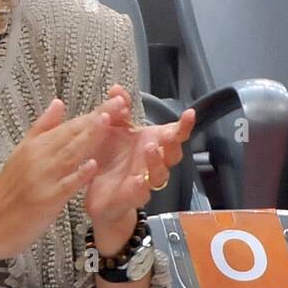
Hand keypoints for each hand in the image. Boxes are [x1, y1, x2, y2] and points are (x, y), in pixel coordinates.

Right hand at [0, 95, 127, 261]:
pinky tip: (93, 165)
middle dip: (98, 118)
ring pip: (69, 154)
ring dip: (89, 137)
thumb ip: (42, 129)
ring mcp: (42, 178)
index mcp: (35, 146)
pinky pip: (64, 185)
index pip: (69, 125)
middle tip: (120, 102)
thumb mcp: (21, 154)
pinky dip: (78, 175)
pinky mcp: (45, 200)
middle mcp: (38, 157)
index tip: (116, 100)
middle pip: (71, 134)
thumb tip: (58, 103)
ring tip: (109, 121)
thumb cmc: (7, 193)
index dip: (94, 112)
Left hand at [84, 86, 195, 232]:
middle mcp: (152, 162)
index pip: (175, 134)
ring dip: (156, 161)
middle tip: (168, 133)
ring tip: (150, 148)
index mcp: (152, 142)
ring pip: (159, 174)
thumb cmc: (110, 158)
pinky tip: (137, 179)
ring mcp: (144, 181)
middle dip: (172, 143)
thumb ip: (117, 109)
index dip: (184, 125)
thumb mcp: (111, 128)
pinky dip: (139, 187)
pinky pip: (139, 194)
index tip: (190, 113)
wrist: (97, 192)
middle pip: (173, 154)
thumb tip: (117, 90)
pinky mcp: (130, 197)